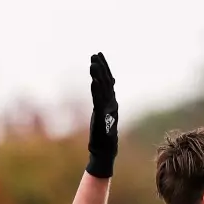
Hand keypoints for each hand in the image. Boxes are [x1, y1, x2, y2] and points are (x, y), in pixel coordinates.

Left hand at [87, 52, 117, 178]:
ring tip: (93, 63)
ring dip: (98, 75)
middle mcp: (111, 103)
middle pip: (107, 81)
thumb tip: (100, 90)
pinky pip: (99, 101)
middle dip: (101, 67)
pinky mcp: (102, 116)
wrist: (105, 150)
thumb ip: (101, 101)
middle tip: (95, 54)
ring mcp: (107, 109)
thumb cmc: (102, 134)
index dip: (104, 67)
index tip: (98, 55)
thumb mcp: (101, 114)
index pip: (108, 80)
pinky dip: (97, 90)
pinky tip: (93, 81)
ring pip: (104, 89)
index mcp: (111, 101)